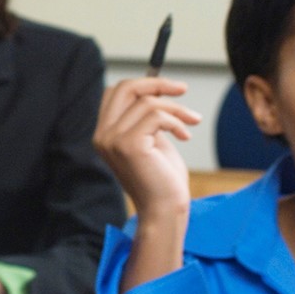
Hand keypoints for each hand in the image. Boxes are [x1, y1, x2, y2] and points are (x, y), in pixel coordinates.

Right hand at [93, 77, 199, 222]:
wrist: (164, 210)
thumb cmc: (162, 179)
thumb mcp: (152, 140)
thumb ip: (147, 117)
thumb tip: (158, 89)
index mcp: (104, 133)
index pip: (116, 92)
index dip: (144, 84)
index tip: (171, 89)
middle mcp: (102, 135)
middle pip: (125, 88)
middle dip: (158, 83)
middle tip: (183, 89)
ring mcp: (112, 140)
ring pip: (147, 102)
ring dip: (176, 109)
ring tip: (192, 122)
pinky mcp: (129, 145)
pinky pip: (156, 116)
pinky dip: (176, 121)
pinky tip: (185, 136)